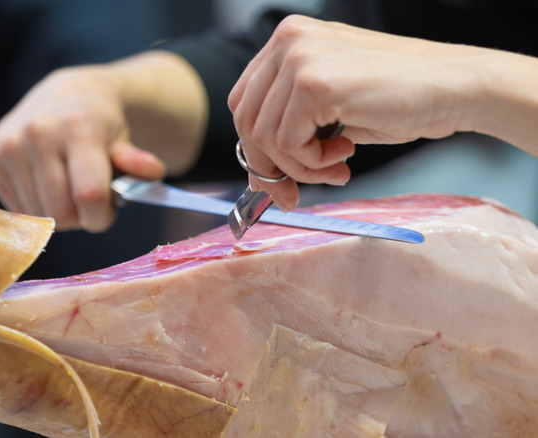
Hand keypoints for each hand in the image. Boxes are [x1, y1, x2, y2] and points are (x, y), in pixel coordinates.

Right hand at [0, 66, 165, 231]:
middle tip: (86, 198)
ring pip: (37, 216)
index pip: (89, 196)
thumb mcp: (125, 141)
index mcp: (77, 126)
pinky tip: (44, 182)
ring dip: (56, 213)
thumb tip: (153, 171)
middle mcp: (38, 131)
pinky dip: (35, 205)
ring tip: (65, 186)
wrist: (66, 94)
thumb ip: (137, 162)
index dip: (101, 217)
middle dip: (80, 217)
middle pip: (61, 213)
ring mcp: (10, 143)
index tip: (107, 211)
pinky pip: (17, 208)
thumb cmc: (101, 125)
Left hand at [228, 15, 478, 209]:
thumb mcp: (329, 107)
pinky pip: (288, 144)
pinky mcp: (312, 83)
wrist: (454, 88)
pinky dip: (313, 163)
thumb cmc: (398, 98)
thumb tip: (257, 176)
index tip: (274, 182)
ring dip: (300, 167)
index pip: (243, 101)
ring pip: (265, 137)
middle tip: (293, 195)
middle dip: (269, 167)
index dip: (254, 147)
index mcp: (287, 38)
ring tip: (337, 166)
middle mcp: (287, 39)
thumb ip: (289, 125)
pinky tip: (346, 152)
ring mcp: (298, 57)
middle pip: (246, 121)